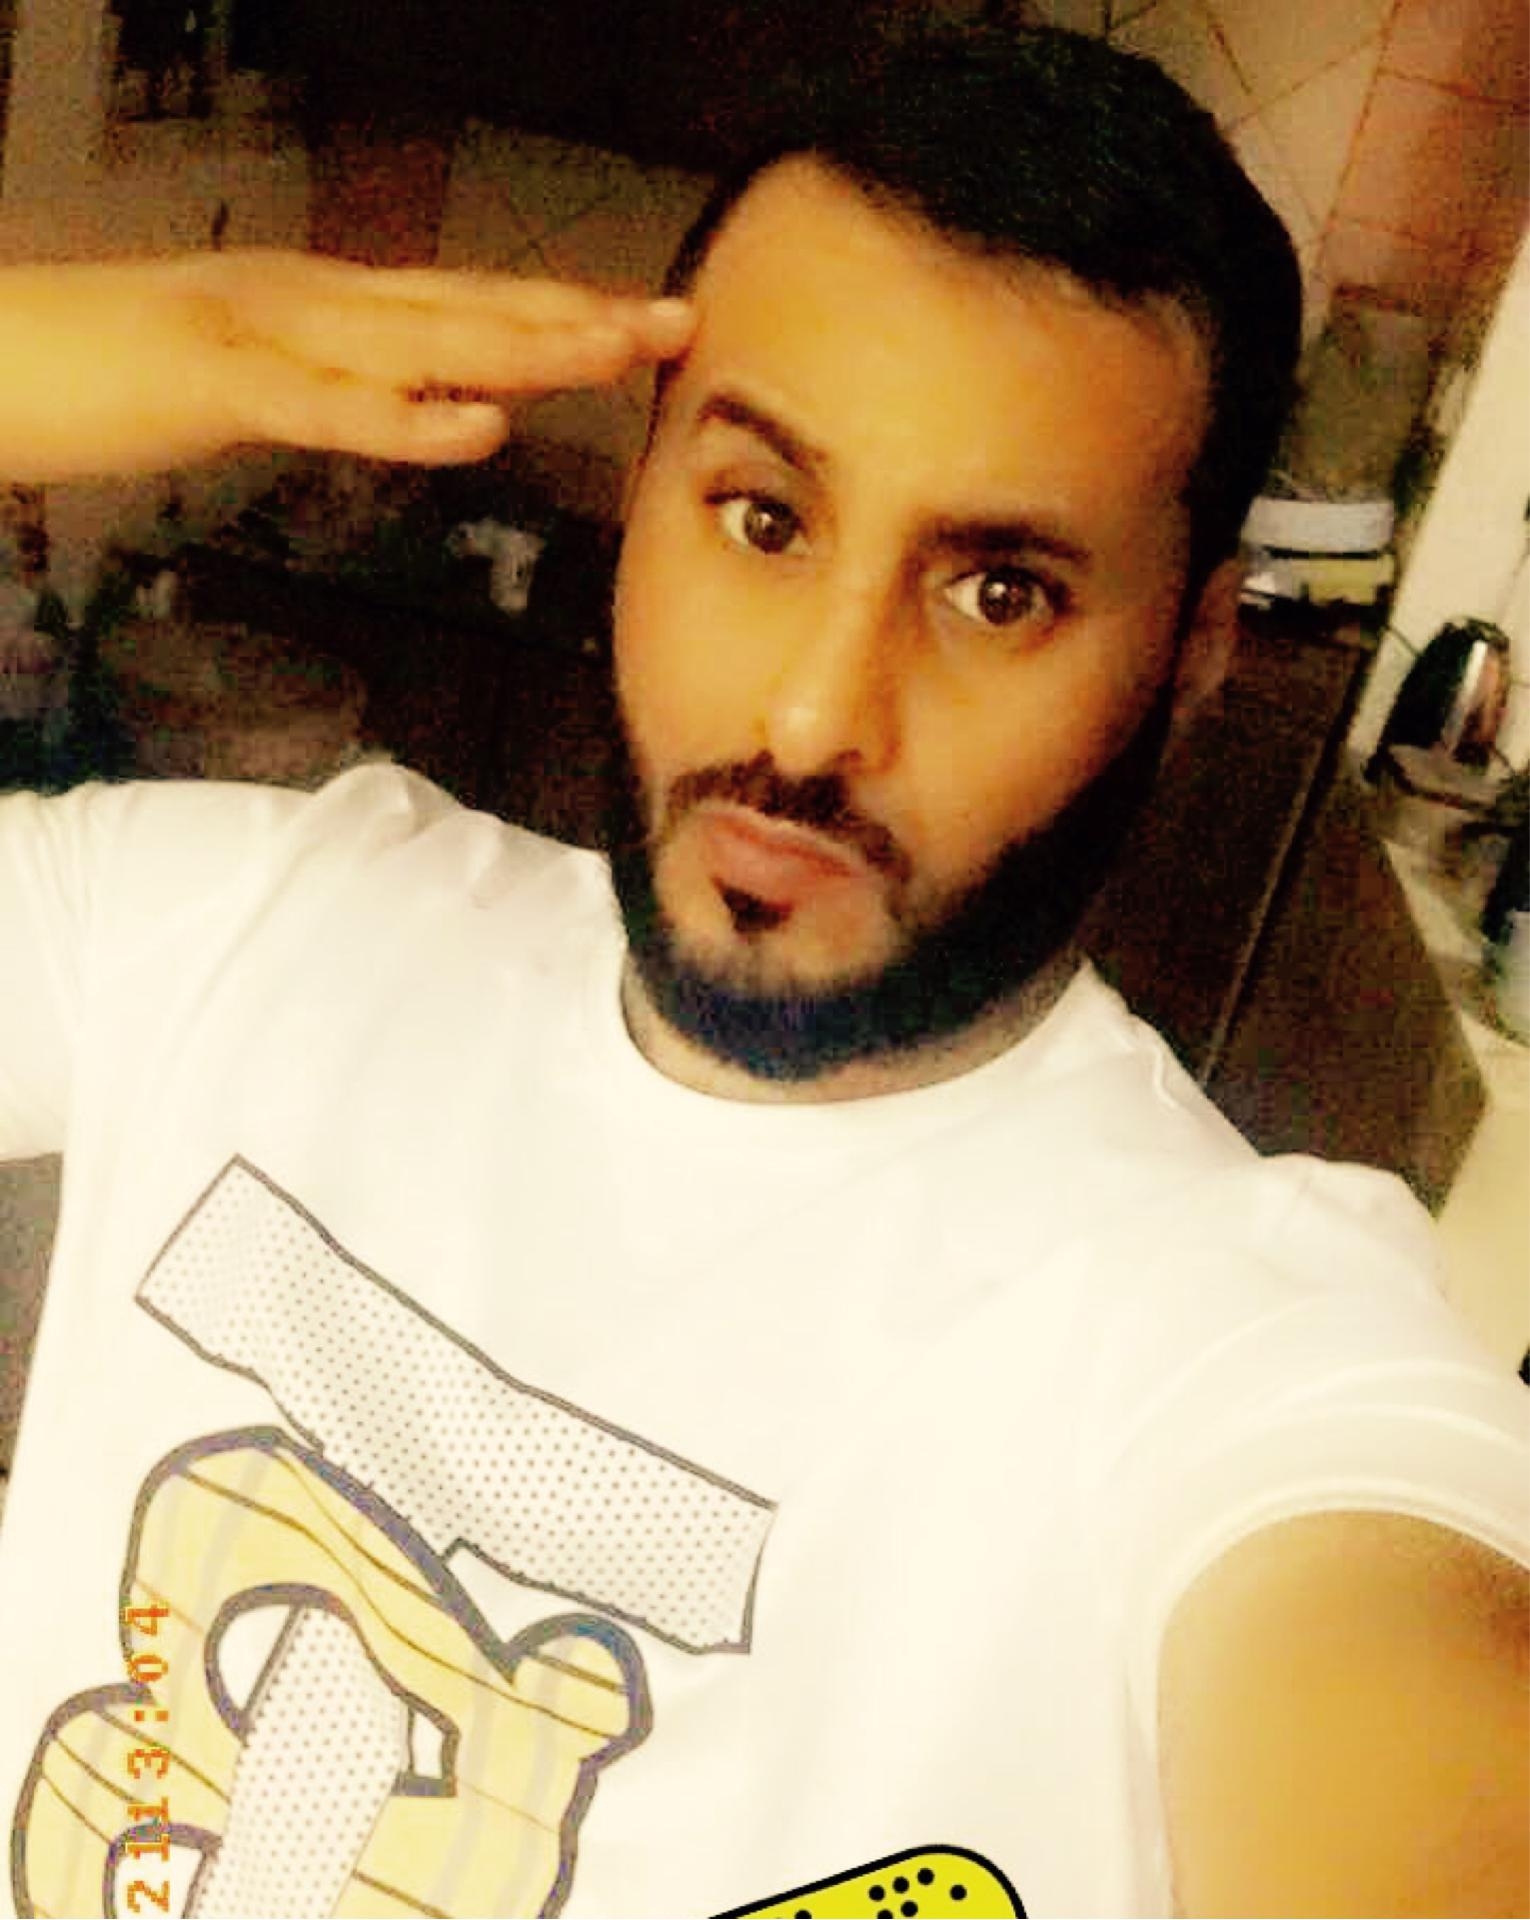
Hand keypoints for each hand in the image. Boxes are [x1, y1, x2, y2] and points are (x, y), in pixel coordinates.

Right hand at [0, 249, 694, 480]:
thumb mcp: (255, 382)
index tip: (642, 321)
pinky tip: (479, 424)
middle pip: (463, 308)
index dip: (554, 310)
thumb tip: (433, 409)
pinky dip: (406, 418)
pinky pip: (326, 406)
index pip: (460, 304)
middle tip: (675, 322)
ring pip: (416, 341)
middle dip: (574, 317)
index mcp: (319, 302)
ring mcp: (265, 332)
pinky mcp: (215, 383)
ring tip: (616, 349)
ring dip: (522, 346)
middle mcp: (309, 299)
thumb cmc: (115, 374)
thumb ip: (345, 390)